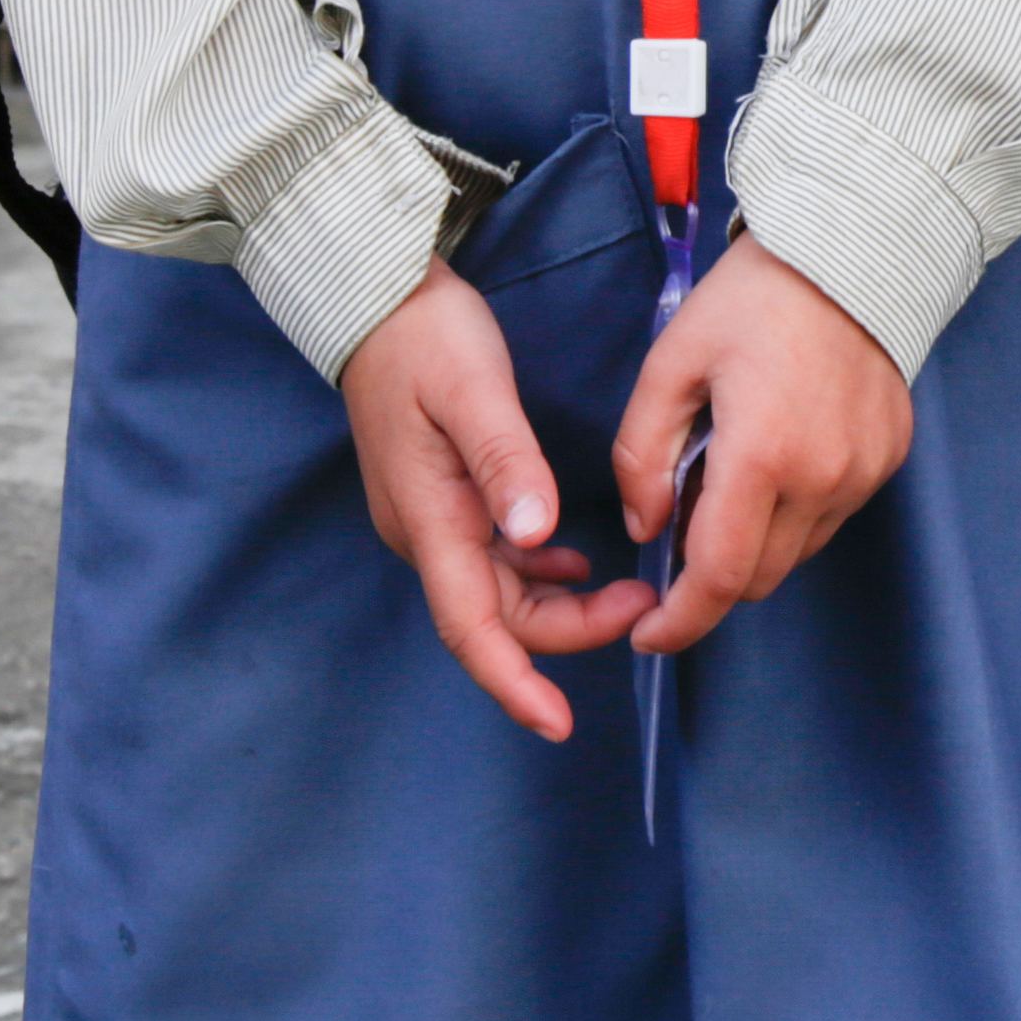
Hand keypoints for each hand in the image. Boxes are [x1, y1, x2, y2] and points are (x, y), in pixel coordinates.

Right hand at [341, 258, 655, 740]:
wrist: (376, 297)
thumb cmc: (425, 337)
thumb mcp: (472, 389)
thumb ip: (505, 461)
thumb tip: (537, 537)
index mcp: (431, 518)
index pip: (472, 627)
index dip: (514, 681)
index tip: (557, 723)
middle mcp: (427, 531)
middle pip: (495, 616)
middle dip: (567, 631)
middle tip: (644, 607)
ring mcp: (434, 516)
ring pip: (499, 590)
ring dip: (559, 603)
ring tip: (630, 589)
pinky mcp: (446, 495)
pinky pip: (495, 557)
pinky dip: (539, 570)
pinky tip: (576, 560)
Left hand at [614, 234, 913, 655]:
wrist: (850, 248)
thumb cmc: (752, 300)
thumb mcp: (672, 363)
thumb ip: (643, 455)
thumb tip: (646, 528)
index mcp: (763, 454)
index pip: (719, 577)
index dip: (680, 622)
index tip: (648, 633)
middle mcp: (824, 476)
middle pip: (758, 578)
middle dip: (711, 574)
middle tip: (682, 517)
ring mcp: (865, 471)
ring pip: (796, 551)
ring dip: (756, 541)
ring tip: (732, 473)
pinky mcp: (889, 457)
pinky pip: (831, 515)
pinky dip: (795, 509)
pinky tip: (779, 452)